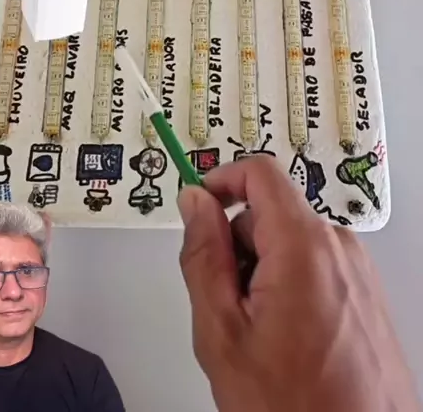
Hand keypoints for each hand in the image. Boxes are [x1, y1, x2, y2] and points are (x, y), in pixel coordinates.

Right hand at [178, 156, 419, 411]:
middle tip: (227, 303)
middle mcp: (337, 246)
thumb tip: (196, 203)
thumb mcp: (223, 332)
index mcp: (303, 246)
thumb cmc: (296, 407)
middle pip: (271, 212)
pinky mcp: (365, 289)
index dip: (221, 181)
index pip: (259, 173)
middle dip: (237, 245)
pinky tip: (286, 338)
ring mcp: (356, 268)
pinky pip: (314, 264)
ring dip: (262, 271)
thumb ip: (204, 256)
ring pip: (289, 242)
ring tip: (260, 333)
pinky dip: (289, 286)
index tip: (198, 205)